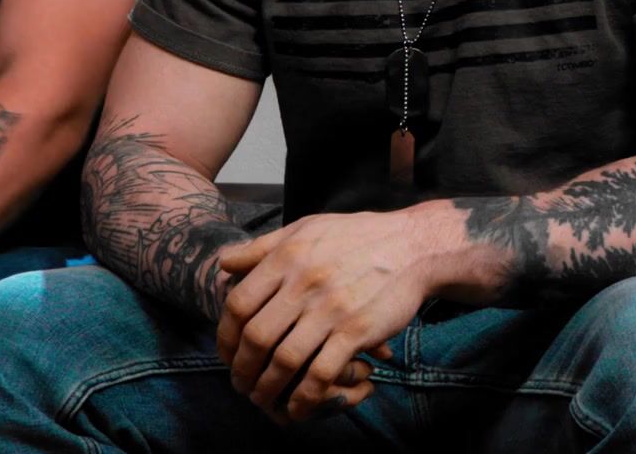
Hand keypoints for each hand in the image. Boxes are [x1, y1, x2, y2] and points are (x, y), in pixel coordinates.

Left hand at [216, 208, 444, 422]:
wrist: (411, 246)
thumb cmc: (357, 237)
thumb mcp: (305, 228)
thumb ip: (262, 247)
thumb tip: (224, 263)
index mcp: (287, 258)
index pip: (239, 303)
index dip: (225, 335)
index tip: (226, 353)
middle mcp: (304, 284)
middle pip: (256, 336)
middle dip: (242, 368)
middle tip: (240, 382)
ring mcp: (330, 310)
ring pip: (285, 360)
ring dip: (268, 387)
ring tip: (263, 398)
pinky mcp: (356, 332)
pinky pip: (322, 373)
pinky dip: (305, 396)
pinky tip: (298, 407)